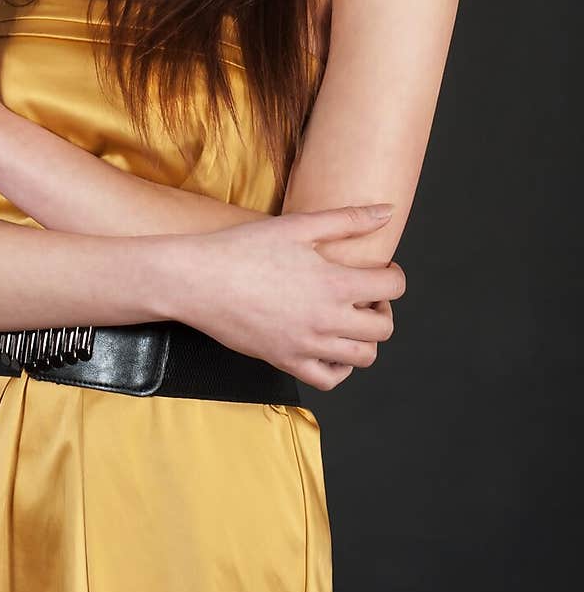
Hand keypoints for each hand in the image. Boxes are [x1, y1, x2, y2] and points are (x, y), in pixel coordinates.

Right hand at [175, 205, 405, 391]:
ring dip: (366, 339)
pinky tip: (330, 346)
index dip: (394, 276)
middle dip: (383, 309)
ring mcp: (307, 345)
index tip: (382, 270)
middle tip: (366, 295)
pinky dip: (339, 368)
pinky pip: (329, 379)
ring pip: (363, 358)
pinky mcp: (286, 361)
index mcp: (334, 283)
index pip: (391, 288)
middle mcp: (326, 319)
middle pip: (384, 328)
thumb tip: (386, 212)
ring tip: (350, 319)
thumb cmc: (243, 249)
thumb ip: (347, 220)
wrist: (198, 280)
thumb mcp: (298, 226)